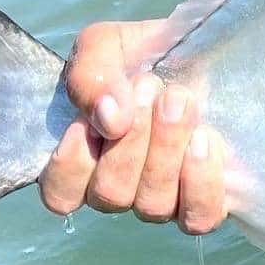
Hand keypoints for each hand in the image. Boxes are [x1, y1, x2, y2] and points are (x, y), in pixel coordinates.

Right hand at [39, 19, 228, 231]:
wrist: (200, 50)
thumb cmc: (142, 54)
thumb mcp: (103, 47)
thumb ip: (90, 78)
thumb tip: (109, 119)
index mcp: (84, 160)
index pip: (60, 195)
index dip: (74, 161)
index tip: (94, 118)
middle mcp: (119, 188)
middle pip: (110, 194)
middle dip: (132, 137)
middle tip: (149, 86)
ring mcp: (161, 199)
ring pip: (152, 205)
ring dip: (166, 147)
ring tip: (180, 100)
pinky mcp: (204, 199)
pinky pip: (198, 217)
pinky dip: (201, 179)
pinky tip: (204, 138)